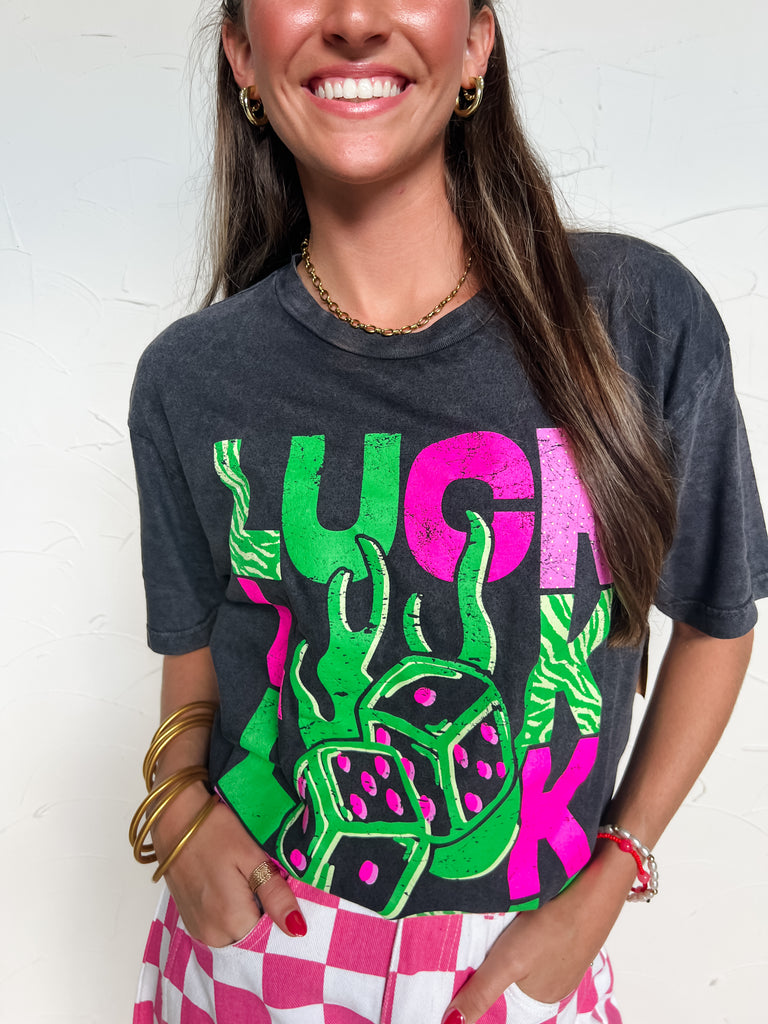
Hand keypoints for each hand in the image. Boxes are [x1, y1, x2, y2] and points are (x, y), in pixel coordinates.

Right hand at [151, 780, 306, 947]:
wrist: (175, 819)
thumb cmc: (215, 831)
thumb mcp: (253, 857)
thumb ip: (275, 896)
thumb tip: (298, 929)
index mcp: (232, 921)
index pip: (271, 935)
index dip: (282, 913)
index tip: (282, 889)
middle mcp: (212, 935)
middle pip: (254, 936)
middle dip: (266, 913)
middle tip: (266, 878)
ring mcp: (199, 930)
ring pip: (238, 931)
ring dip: (249, 912)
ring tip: (247, 879)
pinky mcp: (191, 921)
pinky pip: (221, 926)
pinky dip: (232, 911)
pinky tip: (232, 884)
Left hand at [440, 841, 635, 1022]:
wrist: (594, 887)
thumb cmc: (553, 929)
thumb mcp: (509, 963)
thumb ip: (481, 993)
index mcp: (540, 998)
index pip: (502, 1001)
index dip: (480, 986)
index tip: (457, 971)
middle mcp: (552, 982)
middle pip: (511, 977)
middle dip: (489, 964)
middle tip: (467, 943)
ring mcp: (560, 955)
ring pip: (521, 954)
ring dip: (505, 943)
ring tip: (486, 927)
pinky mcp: (563, 929)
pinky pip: (534, 935)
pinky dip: (520, 928)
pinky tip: (512, 914)